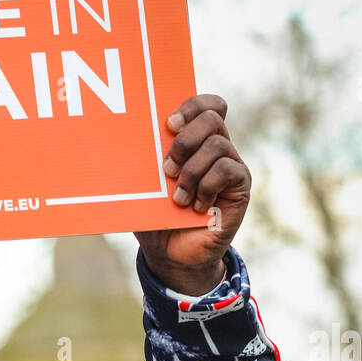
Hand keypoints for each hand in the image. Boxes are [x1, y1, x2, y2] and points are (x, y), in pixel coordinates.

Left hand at [134, 94, 250, 298]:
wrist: (171, 255)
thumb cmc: (156, 217)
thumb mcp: (142, 187)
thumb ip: (141, 162)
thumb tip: (121, 139)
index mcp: (196, 141)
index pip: (207, 105)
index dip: (192, 105)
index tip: (169, 124)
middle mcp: (218, 148)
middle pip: (212, 117)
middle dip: (185, 140)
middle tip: (167, 169)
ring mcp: (231, 166)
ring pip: (217, 145)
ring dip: (191, 172)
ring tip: (178, 199)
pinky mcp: (240, 188)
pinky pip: (226, 171)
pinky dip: (206, 188)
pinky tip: (197, 207)